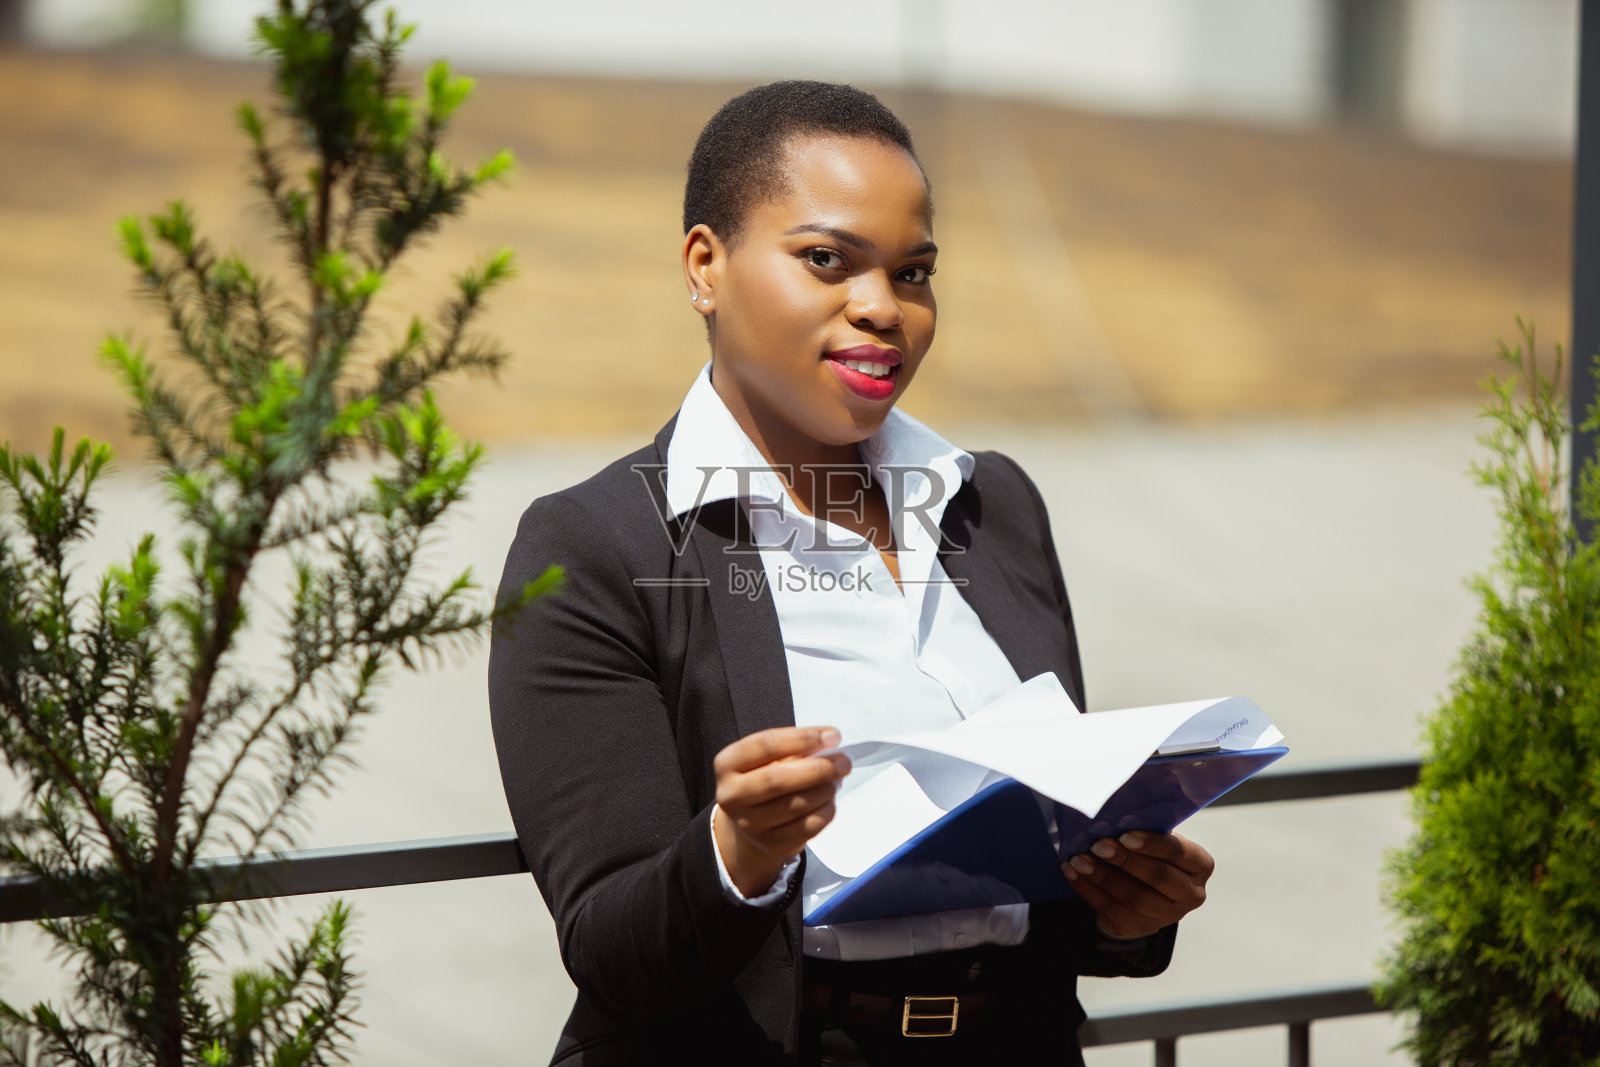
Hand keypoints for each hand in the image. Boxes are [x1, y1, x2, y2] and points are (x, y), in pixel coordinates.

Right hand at [712, 725, 850, 896]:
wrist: (746, 826)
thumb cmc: (762, 780)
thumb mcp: (765, 759)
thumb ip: (793, 749)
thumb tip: (828, 743)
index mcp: (728, 764)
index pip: (765, 745)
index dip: (802, 738)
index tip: (831, 735)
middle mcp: (732, 795)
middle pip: (778, 780)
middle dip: (818, 768)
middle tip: (843, 762)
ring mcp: (749, 824)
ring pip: (796, 805)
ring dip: (825, 790)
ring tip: (836, 780)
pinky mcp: (770, 844)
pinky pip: (807, 827)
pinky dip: (826, 811)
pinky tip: (829, 801)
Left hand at [1061, 831, 1213, 939]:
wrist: (1143, 886)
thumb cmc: (1149, 850)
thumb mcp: (1155, 836)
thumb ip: (1147, 826)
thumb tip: (1117, 815)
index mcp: (1200, 865)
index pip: (1179, 853)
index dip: (1152, 844)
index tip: (1124, 834)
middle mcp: (1191, 893)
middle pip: (1158, 877)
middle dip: (1125, 860)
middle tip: (1097, 845)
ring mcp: (1167, 915)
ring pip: (1134, 898)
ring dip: (1102, 876)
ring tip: (1078, 859)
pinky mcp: (1141, 928)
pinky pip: (1113, 911)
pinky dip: (1089, 890)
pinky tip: (1072, 873)